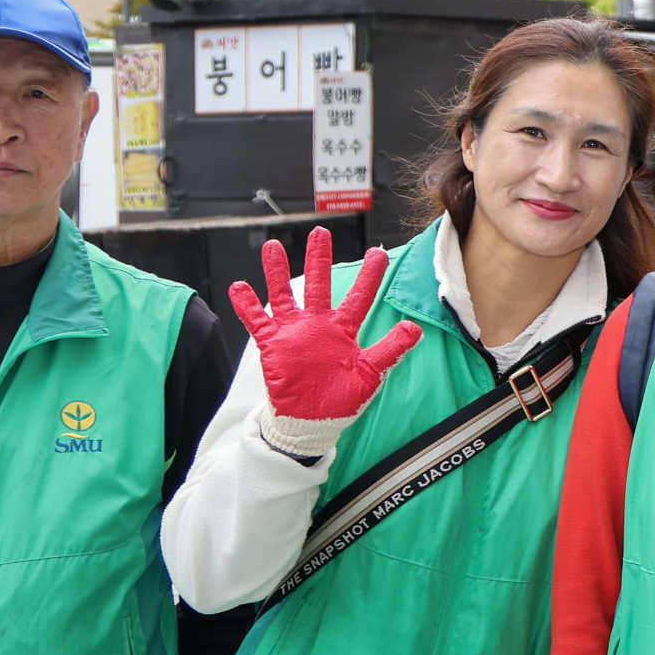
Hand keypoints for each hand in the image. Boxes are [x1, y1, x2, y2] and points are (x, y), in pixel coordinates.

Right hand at [229, 227, 420, 451]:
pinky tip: (239, 287)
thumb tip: (415, 328)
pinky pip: (258, 322)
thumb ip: (391, 349)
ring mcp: (294, 332)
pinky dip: (247, 306)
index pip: (359, 297)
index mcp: (344, 330)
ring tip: (272, 248)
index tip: (377, 253)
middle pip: (319, 285)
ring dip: (277, 272)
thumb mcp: (371, 373)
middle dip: (319, 259)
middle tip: (320, 233)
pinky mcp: (274, 345)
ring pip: (285, 296)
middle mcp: (318, 325)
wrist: (313, 421)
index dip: (369, 276)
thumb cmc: (343, 399)